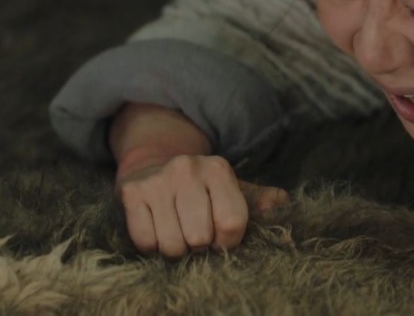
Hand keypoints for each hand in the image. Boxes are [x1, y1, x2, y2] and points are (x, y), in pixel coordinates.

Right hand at [116, 154, 289, 257]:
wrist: (152, 164)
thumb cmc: (199, 187)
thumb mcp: (230, 189)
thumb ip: (258, 200)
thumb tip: (281, 203)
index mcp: (218, 169)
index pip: (231, 224)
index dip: (227, 243)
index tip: (220, 240)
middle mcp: (187, 169)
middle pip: (200, 238)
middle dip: (199, 246)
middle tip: (195, 235)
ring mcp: (158, 180)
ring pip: (172, 245)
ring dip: (176, 249)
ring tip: (177, 232)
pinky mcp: (132, 193)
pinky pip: (146, 242)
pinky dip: (152, 246)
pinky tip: (157, 229)